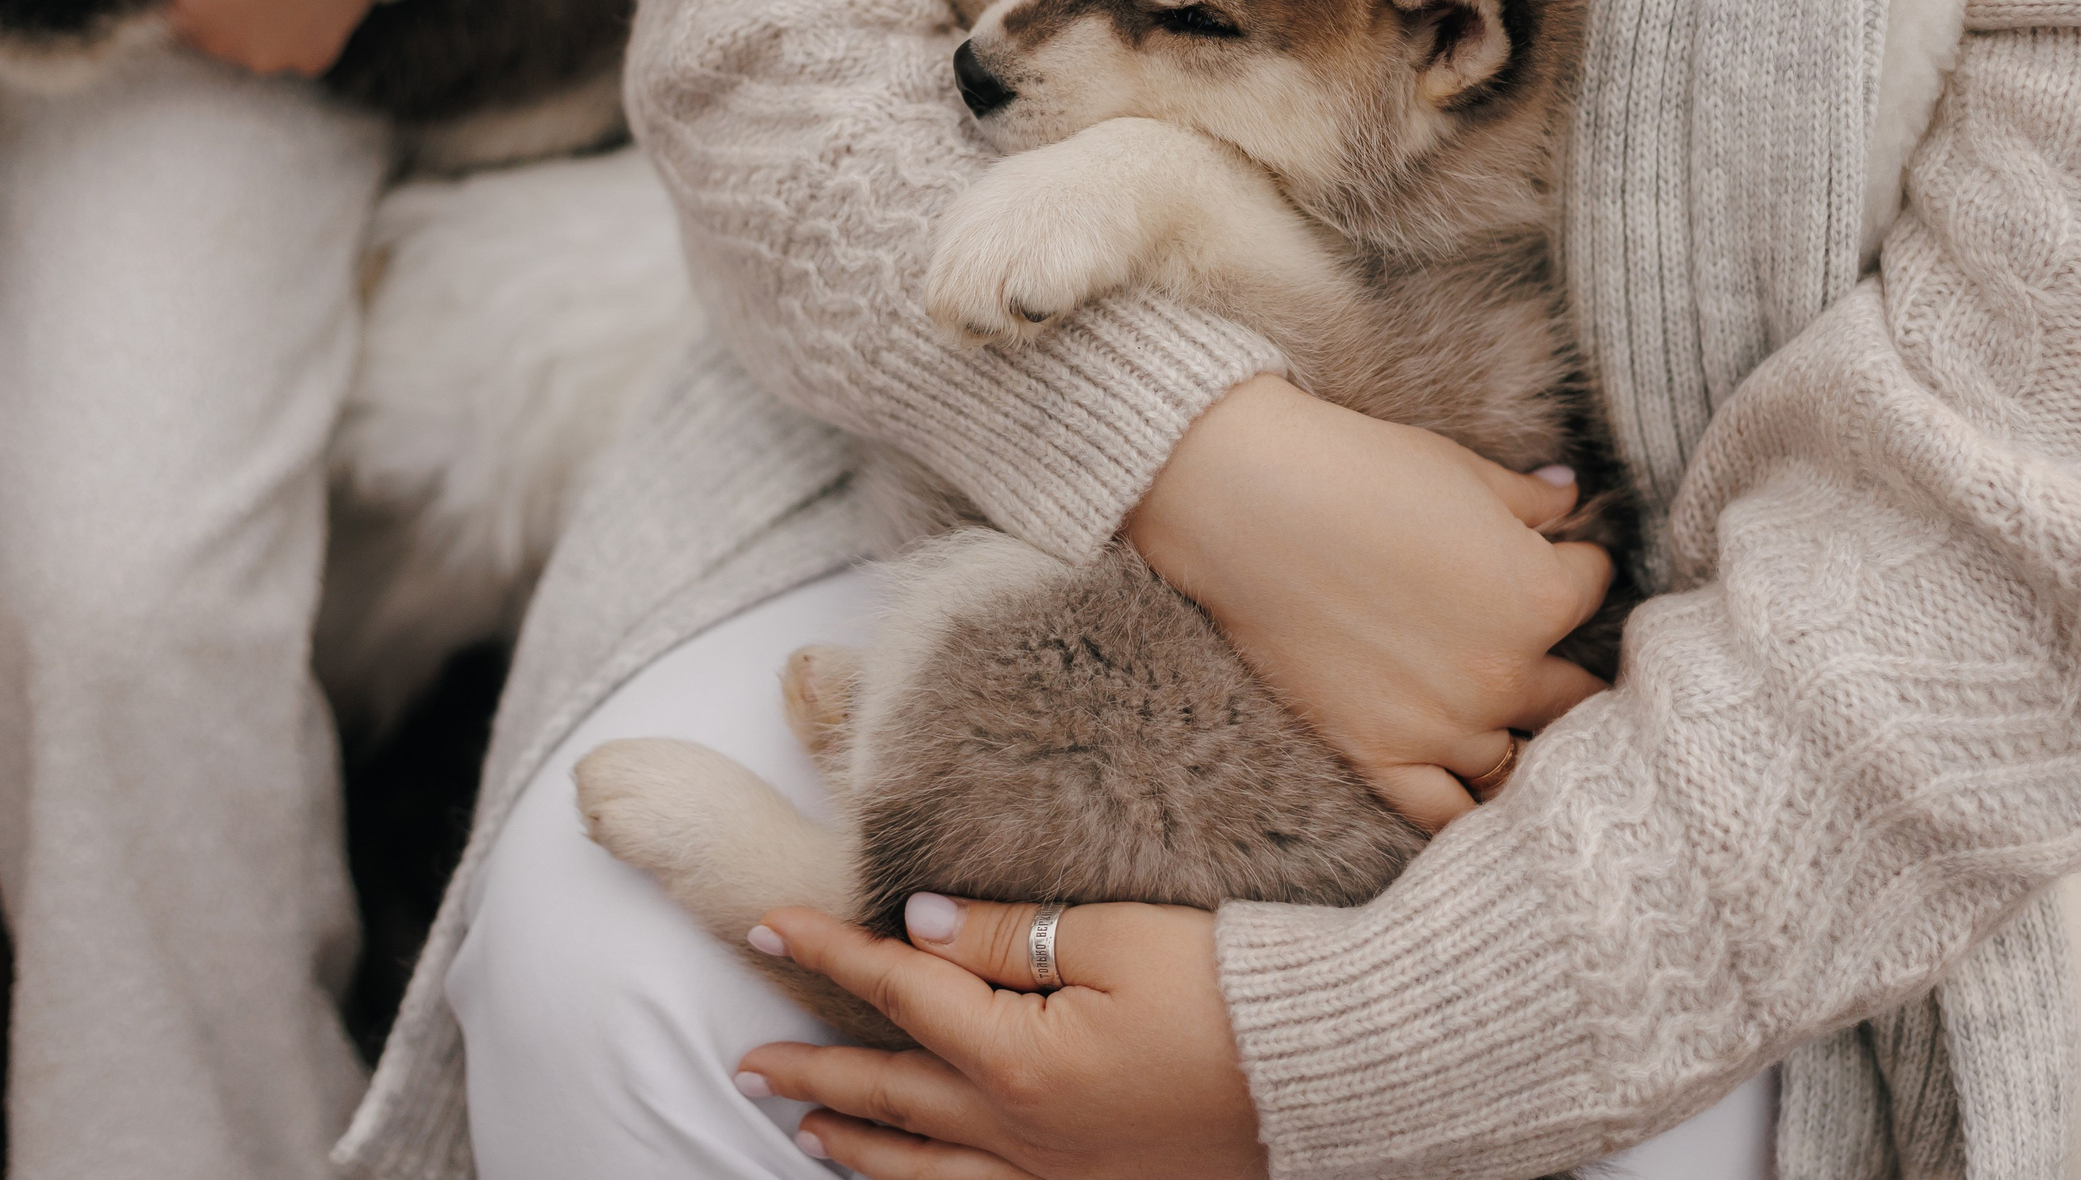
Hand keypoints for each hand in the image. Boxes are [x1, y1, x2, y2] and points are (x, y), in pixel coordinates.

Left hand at [171, 0, 370, 74]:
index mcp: (191, 12)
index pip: (183, 9)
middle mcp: (228, 44)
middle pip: (220, 33)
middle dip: (230, 7)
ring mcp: (275, 56)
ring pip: (261, 43)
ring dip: (267, 22)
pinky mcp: (315, 57)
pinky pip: (302, 48)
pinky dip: (305, 29)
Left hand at [738, 895, 1262, 1179]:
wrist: (1334, 1078)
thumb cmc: (1234, 992)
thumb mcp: (1121, 935)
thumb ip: (1012, 934)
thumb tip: (920, 926)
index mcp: (1018, 1057)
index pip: (900, 991)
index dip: (829, 955)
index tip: (768, 928)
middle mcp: (1022, 1133)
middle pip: (892, 1096)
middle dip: (814, 1075)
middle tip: (747, 1062)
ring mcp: (1059, 1178)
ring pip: (927, 1173)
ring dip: (858, 1149)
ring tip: (803, 1133)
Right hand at [1125, 375, 1610, 829]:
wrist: (1247, 502)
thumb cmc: (1358, 471)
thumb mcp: (1462, 472)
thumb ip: (1529, 501)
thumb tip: (1566, 496)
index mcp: (1541, 595)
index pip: (1593, 586)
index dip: (1577, 561)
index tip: (1558, 551)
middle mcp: (1505, 673)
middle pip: (1576, 692)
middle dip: (1569, 666)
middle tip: (1548, 651)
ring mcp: (1443, 725)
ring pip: (1520, 763)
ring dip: (1524, 740)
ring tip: (1516, 725)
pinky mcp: (1378, 753)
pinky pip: (1444, 813)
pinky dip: (1467, 807)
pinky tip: (1472, 790)